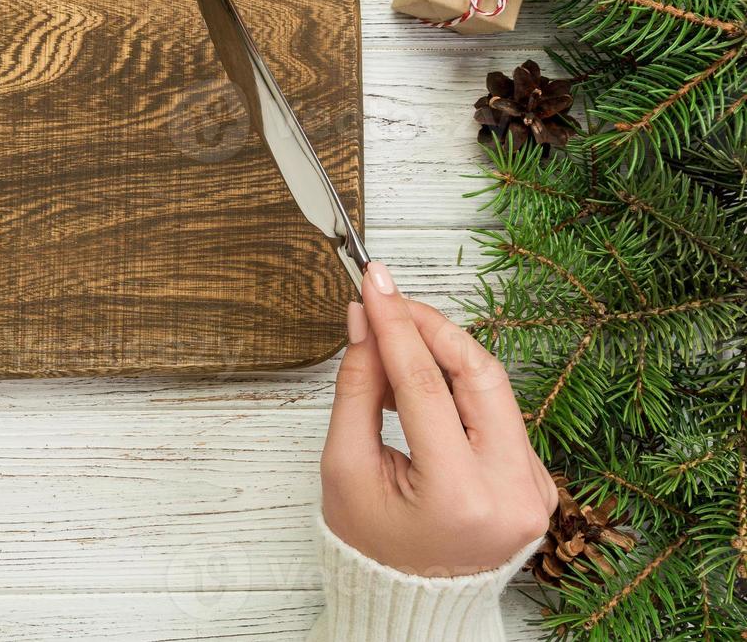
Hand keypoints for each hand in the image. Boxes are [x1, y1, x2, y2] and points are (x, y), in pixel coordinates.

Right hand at [320, 262, 556, 575]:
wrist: (411, 600)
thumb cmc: (372, 544)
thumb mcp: (346, 467)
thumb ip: (358, 388)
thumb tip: (365, 322)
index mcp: (461, 496)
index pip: (426, 386)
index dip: (396, 325)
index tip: (373, 284)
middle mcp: (512, 491)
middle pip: (478, 374)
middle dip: (432, 327)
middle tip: (389, 300)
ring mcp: (534, 487)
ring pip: (495, 386)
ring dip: (445, 351)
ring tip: (396, 340)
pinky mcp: (538, 480)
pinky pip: (501, 412)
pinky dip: (461, 386)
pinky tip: (422, 382)